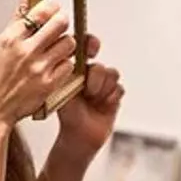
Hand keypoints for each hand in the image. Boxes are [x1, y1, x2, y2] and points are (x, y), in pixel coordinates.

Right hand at [0, 0, 76, 124]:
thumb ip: (16, 20)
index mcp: (11, 38)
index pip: (41, 11)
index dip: (52, 7)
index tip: (53, 9)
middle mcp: (26, 51)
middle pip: (60, 23)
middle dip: (62, 22)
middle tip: (59, 27)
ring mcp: (39, 68)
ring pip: (69, 43)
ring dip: (65, 44)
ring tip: (56, 49)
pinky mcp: (49, 84)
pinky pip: (69, 65)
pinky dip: (65, 64)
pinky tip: (55, 66)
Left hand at [56, 34, 123, 157]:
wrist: (78, 136)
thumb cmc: (67, 113)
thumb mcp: (61, 89)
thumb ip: (65, 72)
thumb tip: (66, 56)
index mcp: (76, 69)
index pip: (85, 47)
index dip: (89, 44)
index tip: (90, 51)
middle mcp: (91, 74)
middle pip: (100, 63)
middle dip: (97, 73)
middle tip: (90, 84)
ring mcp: (104, 84)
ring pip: (111, 75)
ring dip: (100, 89)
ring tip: (91, 100)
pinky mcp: (115, 94)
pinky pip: (119, 88)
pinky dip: (110, 97)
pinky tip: (102, 105)